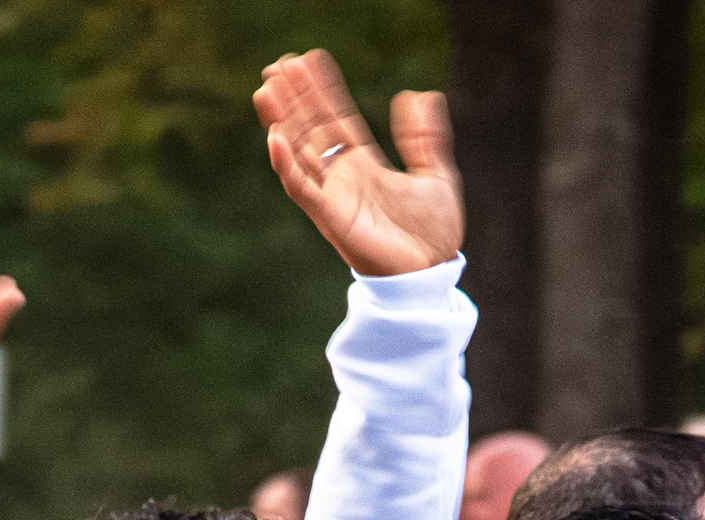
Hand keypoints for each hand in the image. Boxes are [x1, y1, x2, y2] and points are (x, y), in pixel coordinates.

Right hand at [255, 51, 461, 277]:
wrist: (433, 275)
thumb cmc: (432, 234)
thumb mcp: (436, 175)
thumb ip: (426, 138)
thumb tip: (420, 95)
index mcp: (363, 164)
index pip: (335, 118)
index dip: (321, 90)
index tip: (306, 59)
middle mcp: (342, 178)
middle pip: (310, 130)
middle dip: (294, 99)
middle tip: (277, 66)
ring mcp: (334, 198)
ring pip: (299, 154)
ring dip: (282, 122)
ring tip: (267, 91)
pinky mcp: (332, 220)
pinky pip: (303, 191)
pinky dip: (288, 167)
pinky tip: (275, 140)